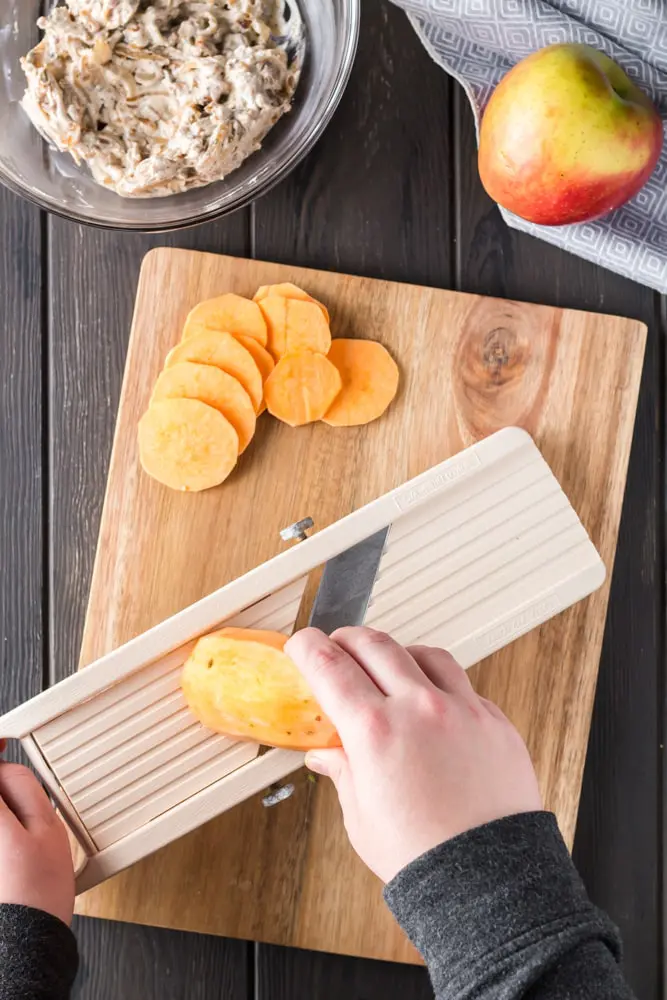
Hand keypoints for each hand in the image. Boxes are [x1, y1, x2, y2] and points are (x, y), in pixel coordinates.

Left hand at [0, 740, 74, 924]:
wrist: (22, 942)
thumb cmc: (36, 892)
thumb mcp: (47, 829)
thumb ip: (24, 788)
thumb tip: (6, 768)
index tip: (2, 742)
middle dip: (1, 786)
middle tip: (13, 789)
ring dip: (2, 809)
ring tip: (14, 821)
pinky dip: (3, 826)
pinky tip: (10, 841)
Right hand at [285, 628, 541, 882]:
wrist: (488, 880)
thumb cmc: (424, 857)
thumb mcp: (362, 816)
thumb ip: (342, 772)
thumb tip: (326, 755)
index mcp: (376, 732)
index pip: (329, 666)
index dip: (308, 647)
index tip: (302, 644)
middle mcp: (419, 710)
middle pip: (375, 645)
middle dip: (348, 639)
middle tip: (338, 646)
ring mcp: (462, 710)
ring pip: (424, 653)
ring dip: (398, 652)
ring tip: (388, 666)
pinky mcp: (494, 721)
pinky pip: (463, 683)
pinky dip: (439, 683)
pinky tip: (431, 700)